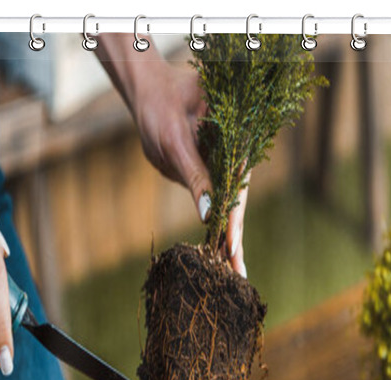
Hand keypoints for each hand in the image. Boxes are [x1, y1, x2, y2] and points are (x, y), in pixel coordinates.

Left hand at [96, 37, 246, 275]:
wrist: (152, 92)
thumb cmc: (161, 106)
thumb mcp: (174, 141)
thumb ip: (195, 176)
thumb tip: (208, 215)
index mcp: (236, 144)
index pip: (236, 191)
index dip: (234, 222)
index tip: (233, 249)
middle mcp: (235, 158)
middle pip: (237, 205)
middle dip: (236, 240)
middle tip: (238, 275)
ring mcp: (226, 168)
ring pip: (230, 208)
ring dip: (230, 239)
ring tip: (234, 272)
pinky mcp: (214, 176)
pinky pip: (219, 204)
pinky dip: (219, 227)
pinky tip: (220, 252)